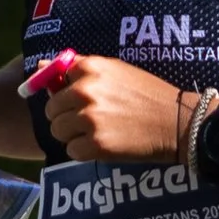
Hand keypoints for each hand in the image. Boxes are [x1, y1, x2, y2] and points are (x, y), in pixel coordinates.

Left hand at [42, 54, 195, 162]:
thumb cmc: (148, 94)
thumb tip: (40, 66)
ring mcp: (89, 119)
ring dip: (73, 135)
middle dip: (66, 116)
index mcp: (90, 68)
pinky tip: (103, 146)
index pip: (55, 81)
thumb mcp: (116, 70)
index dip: (65, 93)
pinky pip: (71, 151)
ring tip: (97, 133)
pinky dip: (83, 152)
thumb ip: (78, 68)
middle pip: (52, 109)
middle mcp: (85, 91)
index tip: (80, 101)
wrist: (177, 122)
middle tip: (90, 121)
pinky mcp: (95, 145)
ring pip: (58, 131)